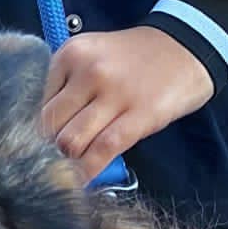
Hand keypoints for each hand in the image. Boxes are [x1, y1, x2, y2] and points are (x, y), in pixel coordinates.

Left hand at [41, 27, 214, 183]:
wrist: (187, 46)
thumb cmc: (136, 59)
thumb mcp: (94, 57)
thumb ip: (69, 87)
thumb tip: (48, 134)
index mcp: (70, 54)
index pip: (40, 106)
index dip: (43, 131)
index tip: (51, 143)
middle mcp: (88, 70)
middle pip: (51, 127)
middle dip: (53, 149)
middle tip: (64, 158)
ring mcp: (114, 92)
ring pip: (71, 141)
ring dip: (70, 161)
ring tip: (76, 168)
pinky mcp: (139, 114)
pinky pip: (103, 150)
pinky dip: (89, 172)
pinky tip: (85, 182)